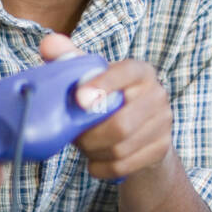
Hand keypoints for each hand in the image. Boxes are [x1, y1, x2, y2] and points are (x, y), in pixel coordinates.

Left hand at [38, 34, 174, 181]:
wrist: (141, 133)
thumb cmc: (109, 100)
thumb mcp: (92, 78)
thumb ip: (70, 59)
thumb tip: (48, 44)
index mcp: (140, 71)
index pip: (125, 73)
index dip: (102, 85)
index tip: (79, 99)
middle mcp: (157, 94)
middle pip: (121, 124)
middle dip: (90, 135)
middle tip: (75, 136)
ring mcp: (163, 123)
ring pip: (121, 148)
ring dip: (94, 152)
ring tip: (86, 145)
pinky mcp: (161, 148)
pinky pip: (124, 166)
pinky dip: (102, 167)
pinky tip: (96, 160)